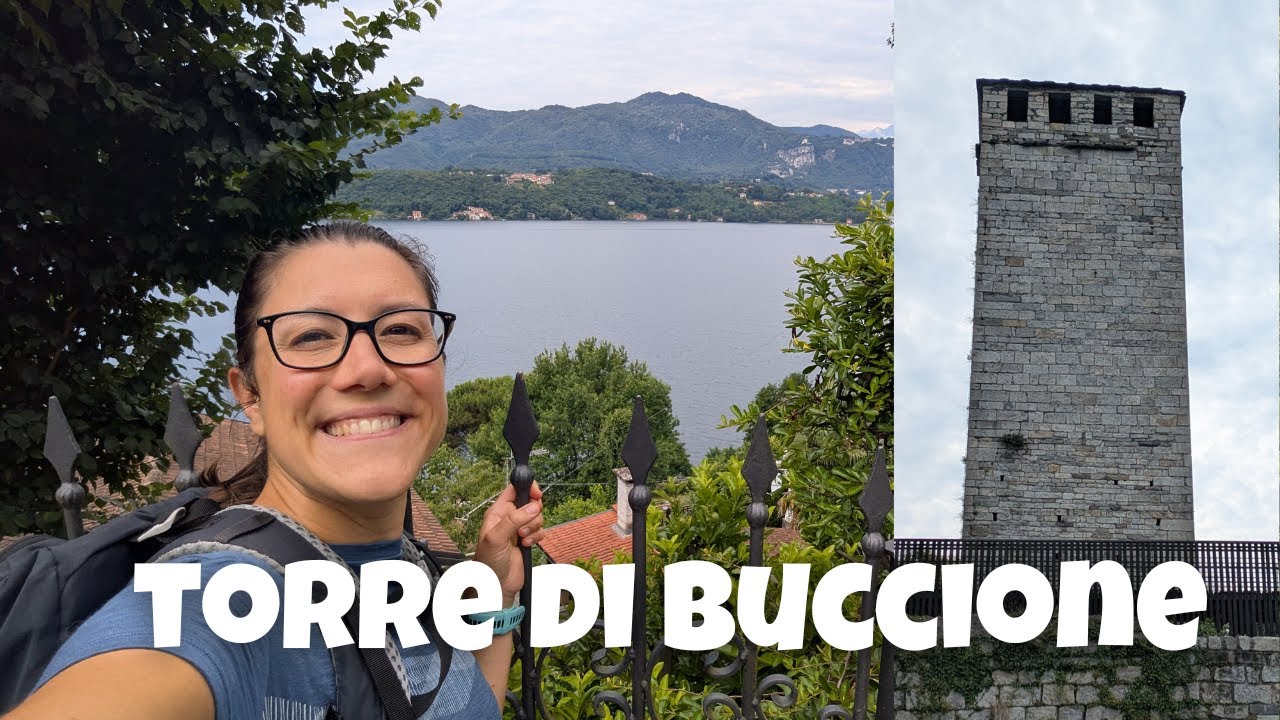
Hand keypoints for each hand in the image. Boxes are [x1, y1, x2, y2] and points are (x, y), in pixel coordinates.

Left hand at [473, 482, 544, 603]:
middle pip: (530, 502)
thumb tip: (533, 506)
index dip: (527, 488)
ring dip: (534, 527)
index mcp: (498, 512)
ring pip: (537, 517)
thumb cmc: (488, 562)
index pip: (514, 489)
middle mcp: (509, 518)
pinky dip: (537, 537)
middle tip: (524, 525)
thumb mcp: (496, 538)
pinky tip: (526, 545)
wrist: (496, 584)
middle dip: (533, 513)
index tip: (537, 495)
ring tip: (522, 539)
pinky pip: (540, 531)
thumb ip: (514, 520)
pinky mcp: (527, 540)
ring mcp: (519, 529)